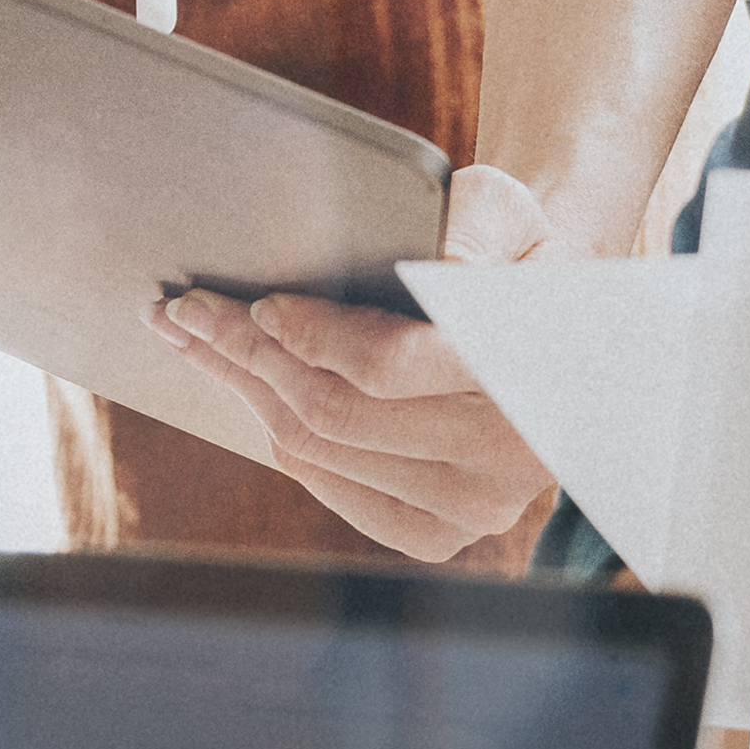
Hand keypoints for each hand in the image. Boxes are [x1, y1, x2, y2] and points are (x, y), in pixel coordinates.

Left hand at [150, 165, 560, 557]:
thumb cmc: (519, 255)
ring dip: (246, 393)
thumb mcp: (508, 215)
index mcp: (525, 371)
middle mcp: (504, 455)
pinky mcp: (440, 534)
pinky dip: (277, 433)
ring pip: (321, 454)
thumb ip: (467, 226)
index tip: (259, 303)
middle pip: (337, 414)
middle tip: (184, 312)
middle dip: (248, 357)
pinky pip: (330, 485)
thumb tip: (419, 263)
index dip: (312, 336)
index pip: (389, 367)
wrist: (565, 331)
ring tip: (194, 340)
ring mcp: (473, 507)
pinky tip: (246, 387)